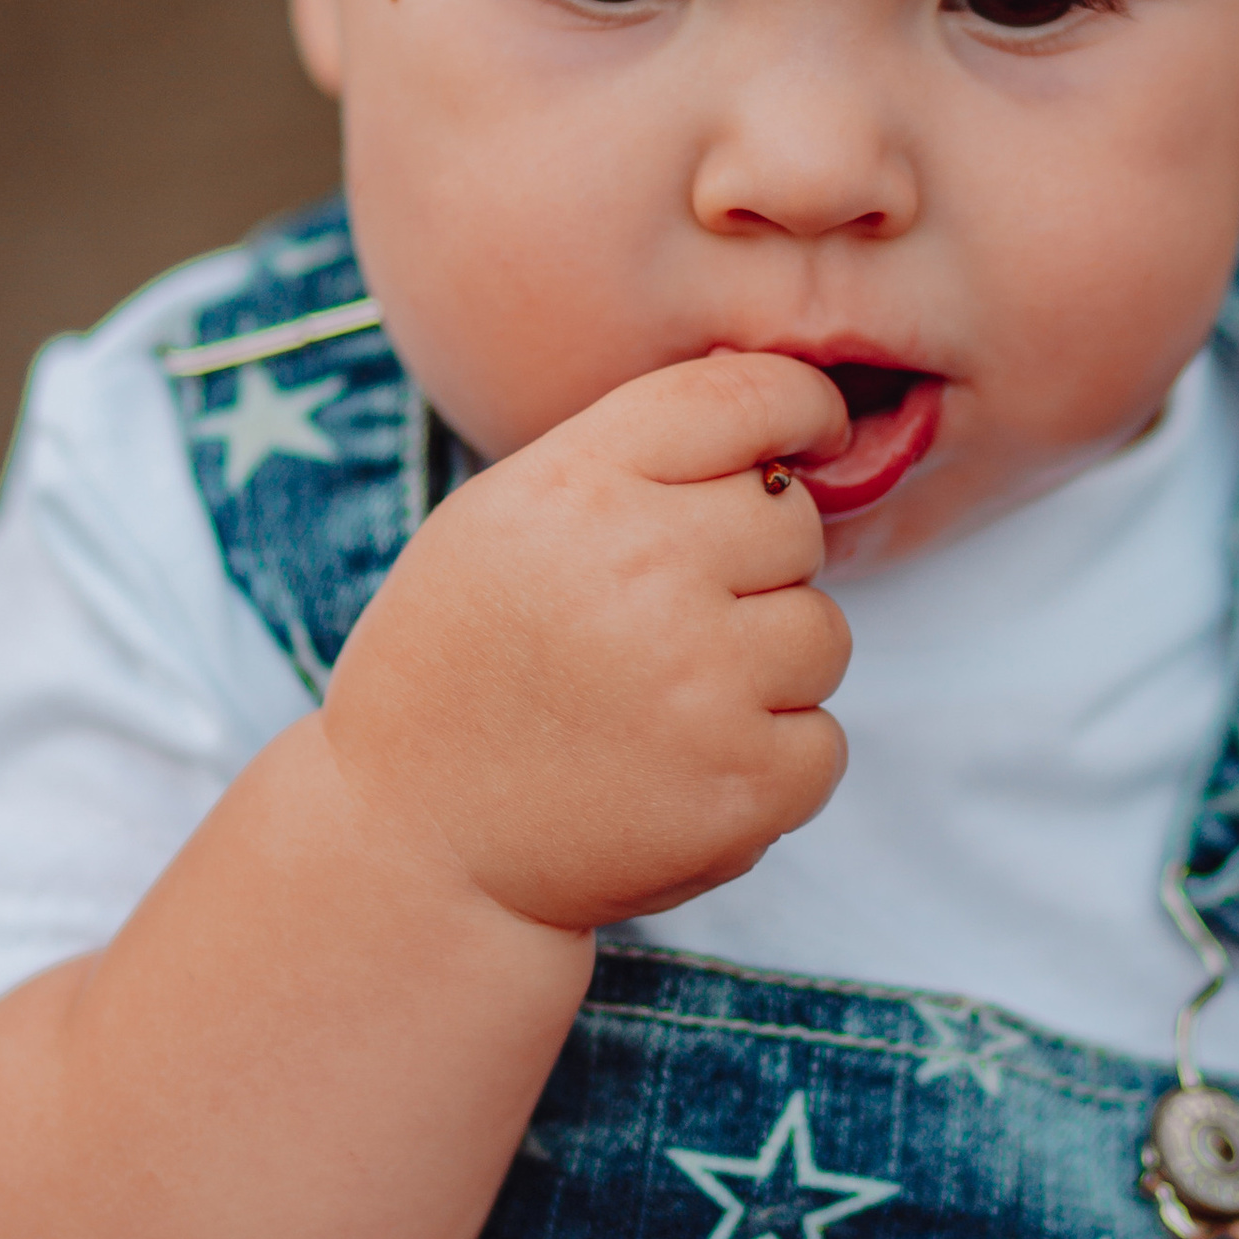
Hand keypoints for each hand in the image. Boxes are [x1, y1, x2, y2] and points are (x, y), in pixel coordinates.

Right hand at [321, 350, 853, 931]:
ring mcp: (703, 682)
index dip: (803, 408)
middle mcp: (648, 569)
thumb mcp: (501, 520)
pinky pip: (824, 742)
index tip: (813, 437)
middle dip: (757, 570)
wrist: (413, 842)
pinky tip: (686, 772)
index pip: (748, 397)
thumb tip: (778, 427)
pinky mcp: (743, 786)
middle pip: (796, 524)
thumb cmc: (460, 669)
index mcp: (580, 487)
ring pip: (825, 635)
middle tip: (669, 627)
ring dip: (771, 671)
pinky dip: (774, 766)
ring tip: (671, 705)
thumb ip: (627, 463)